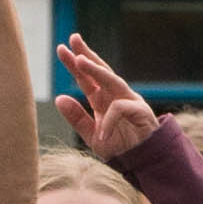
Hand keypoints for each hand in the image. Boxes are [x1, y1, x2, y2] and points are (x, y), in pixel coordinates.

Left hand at [49, 33, 155, 155]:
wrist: (143, 164)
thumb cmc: (121, 148)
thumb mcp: (92, 135)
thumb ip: (77, 118)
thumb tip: (59, 98)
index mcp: (103, 100)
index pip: (87, 79)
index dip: (75, 64)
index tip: (61, 48)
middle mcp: (116, 96)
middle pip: (100, 71)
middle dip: (86, 54)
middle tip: (73, 39)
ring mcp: (130, 102)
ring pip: (112, 81)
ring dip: (96, 70)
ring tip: (79, 61)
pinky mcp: (141, 112)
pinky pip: (122, 108)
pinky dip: (110, 119)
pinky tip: (103, 133)